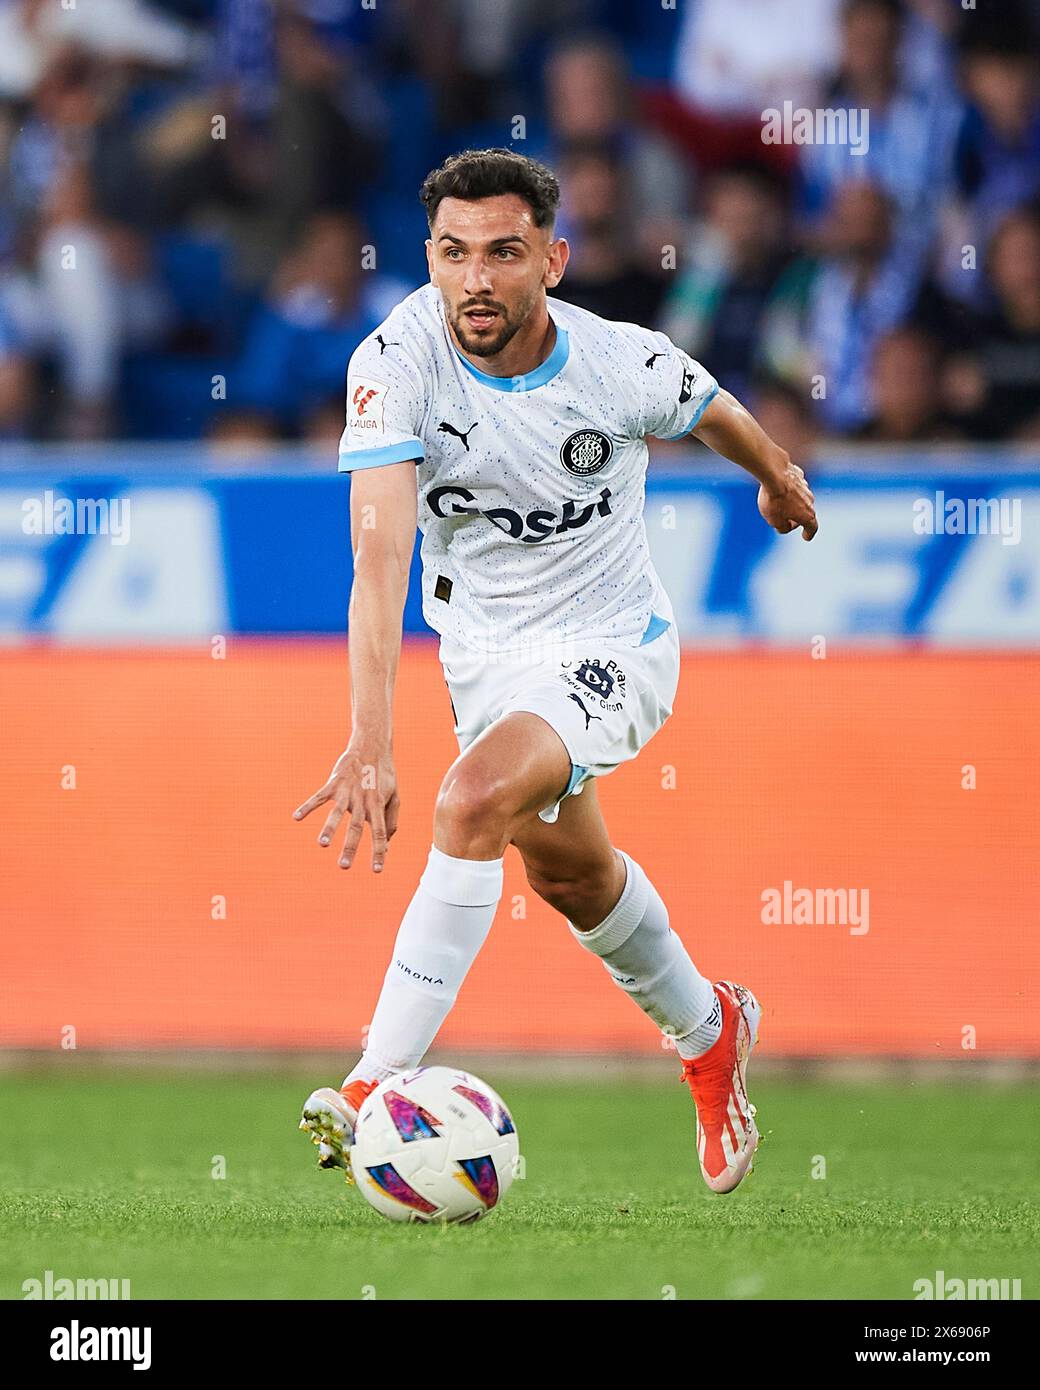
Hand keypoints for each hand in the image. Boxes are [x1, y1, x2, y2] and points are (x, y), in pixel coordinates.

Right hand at [293, 746, 399, 871]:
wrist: (371, 747)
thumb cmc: (383, 775)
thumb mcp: (394, 796)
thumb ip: (391, 820)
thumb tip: (388, 844)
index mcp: (378, 806)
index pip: (381, 833)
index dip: (379, 851)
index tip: (376, 870)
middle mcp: (363, 800)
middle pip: (357, 827)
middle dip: (350, 847)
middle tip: (344, 867)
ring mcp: (347, 791)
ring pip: (337, 813)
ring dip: (329, 828)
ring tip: (322, 844)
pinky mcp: (334, 783)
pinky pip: (319, 796)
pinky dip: (307, 806)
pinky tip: (296, 817)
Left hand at [758, 462, 817, 540]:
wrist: (774, 473)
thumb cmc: (774, 499)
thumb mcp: (774, 521)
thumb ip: (782, 527)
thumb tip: (785, 526)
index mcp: (807, 515)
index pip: (812, 527)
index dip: (809, 533)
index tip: (806, 536)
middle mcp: (810, 500)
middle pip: (805, 513)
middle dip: (795, 518)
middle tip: (782, 521)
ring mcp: (805, 486)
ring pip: (800, 498)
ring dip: (792, 502)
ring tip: (776, 503)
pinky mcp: (798, 475)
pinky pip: (794, 485)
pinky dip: (788, 489)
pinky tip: (778, 487)